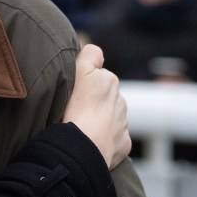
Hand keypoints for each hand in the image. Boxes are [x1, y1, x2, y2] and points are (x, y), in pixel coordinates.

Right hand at [62, 44, 130, 168]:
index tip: (73, 92)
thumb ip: (90, 55)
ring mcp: (122, 125)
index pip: (97, 76)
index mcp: (110, 82)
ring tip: (80, 127)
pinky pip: (113, 140)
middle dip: (93, 102)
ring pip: (109, 118)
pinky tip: (90, 142)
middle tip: (73, 110)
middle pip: (104, 98)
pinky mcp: (123, 145)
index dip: (84, 82)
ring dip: (98, 121)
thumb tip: (95, 51)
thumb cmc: (76, 109)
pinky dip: (103, 140)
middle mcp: (120, 101)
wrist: (83, 146)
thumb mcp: (79, 71)